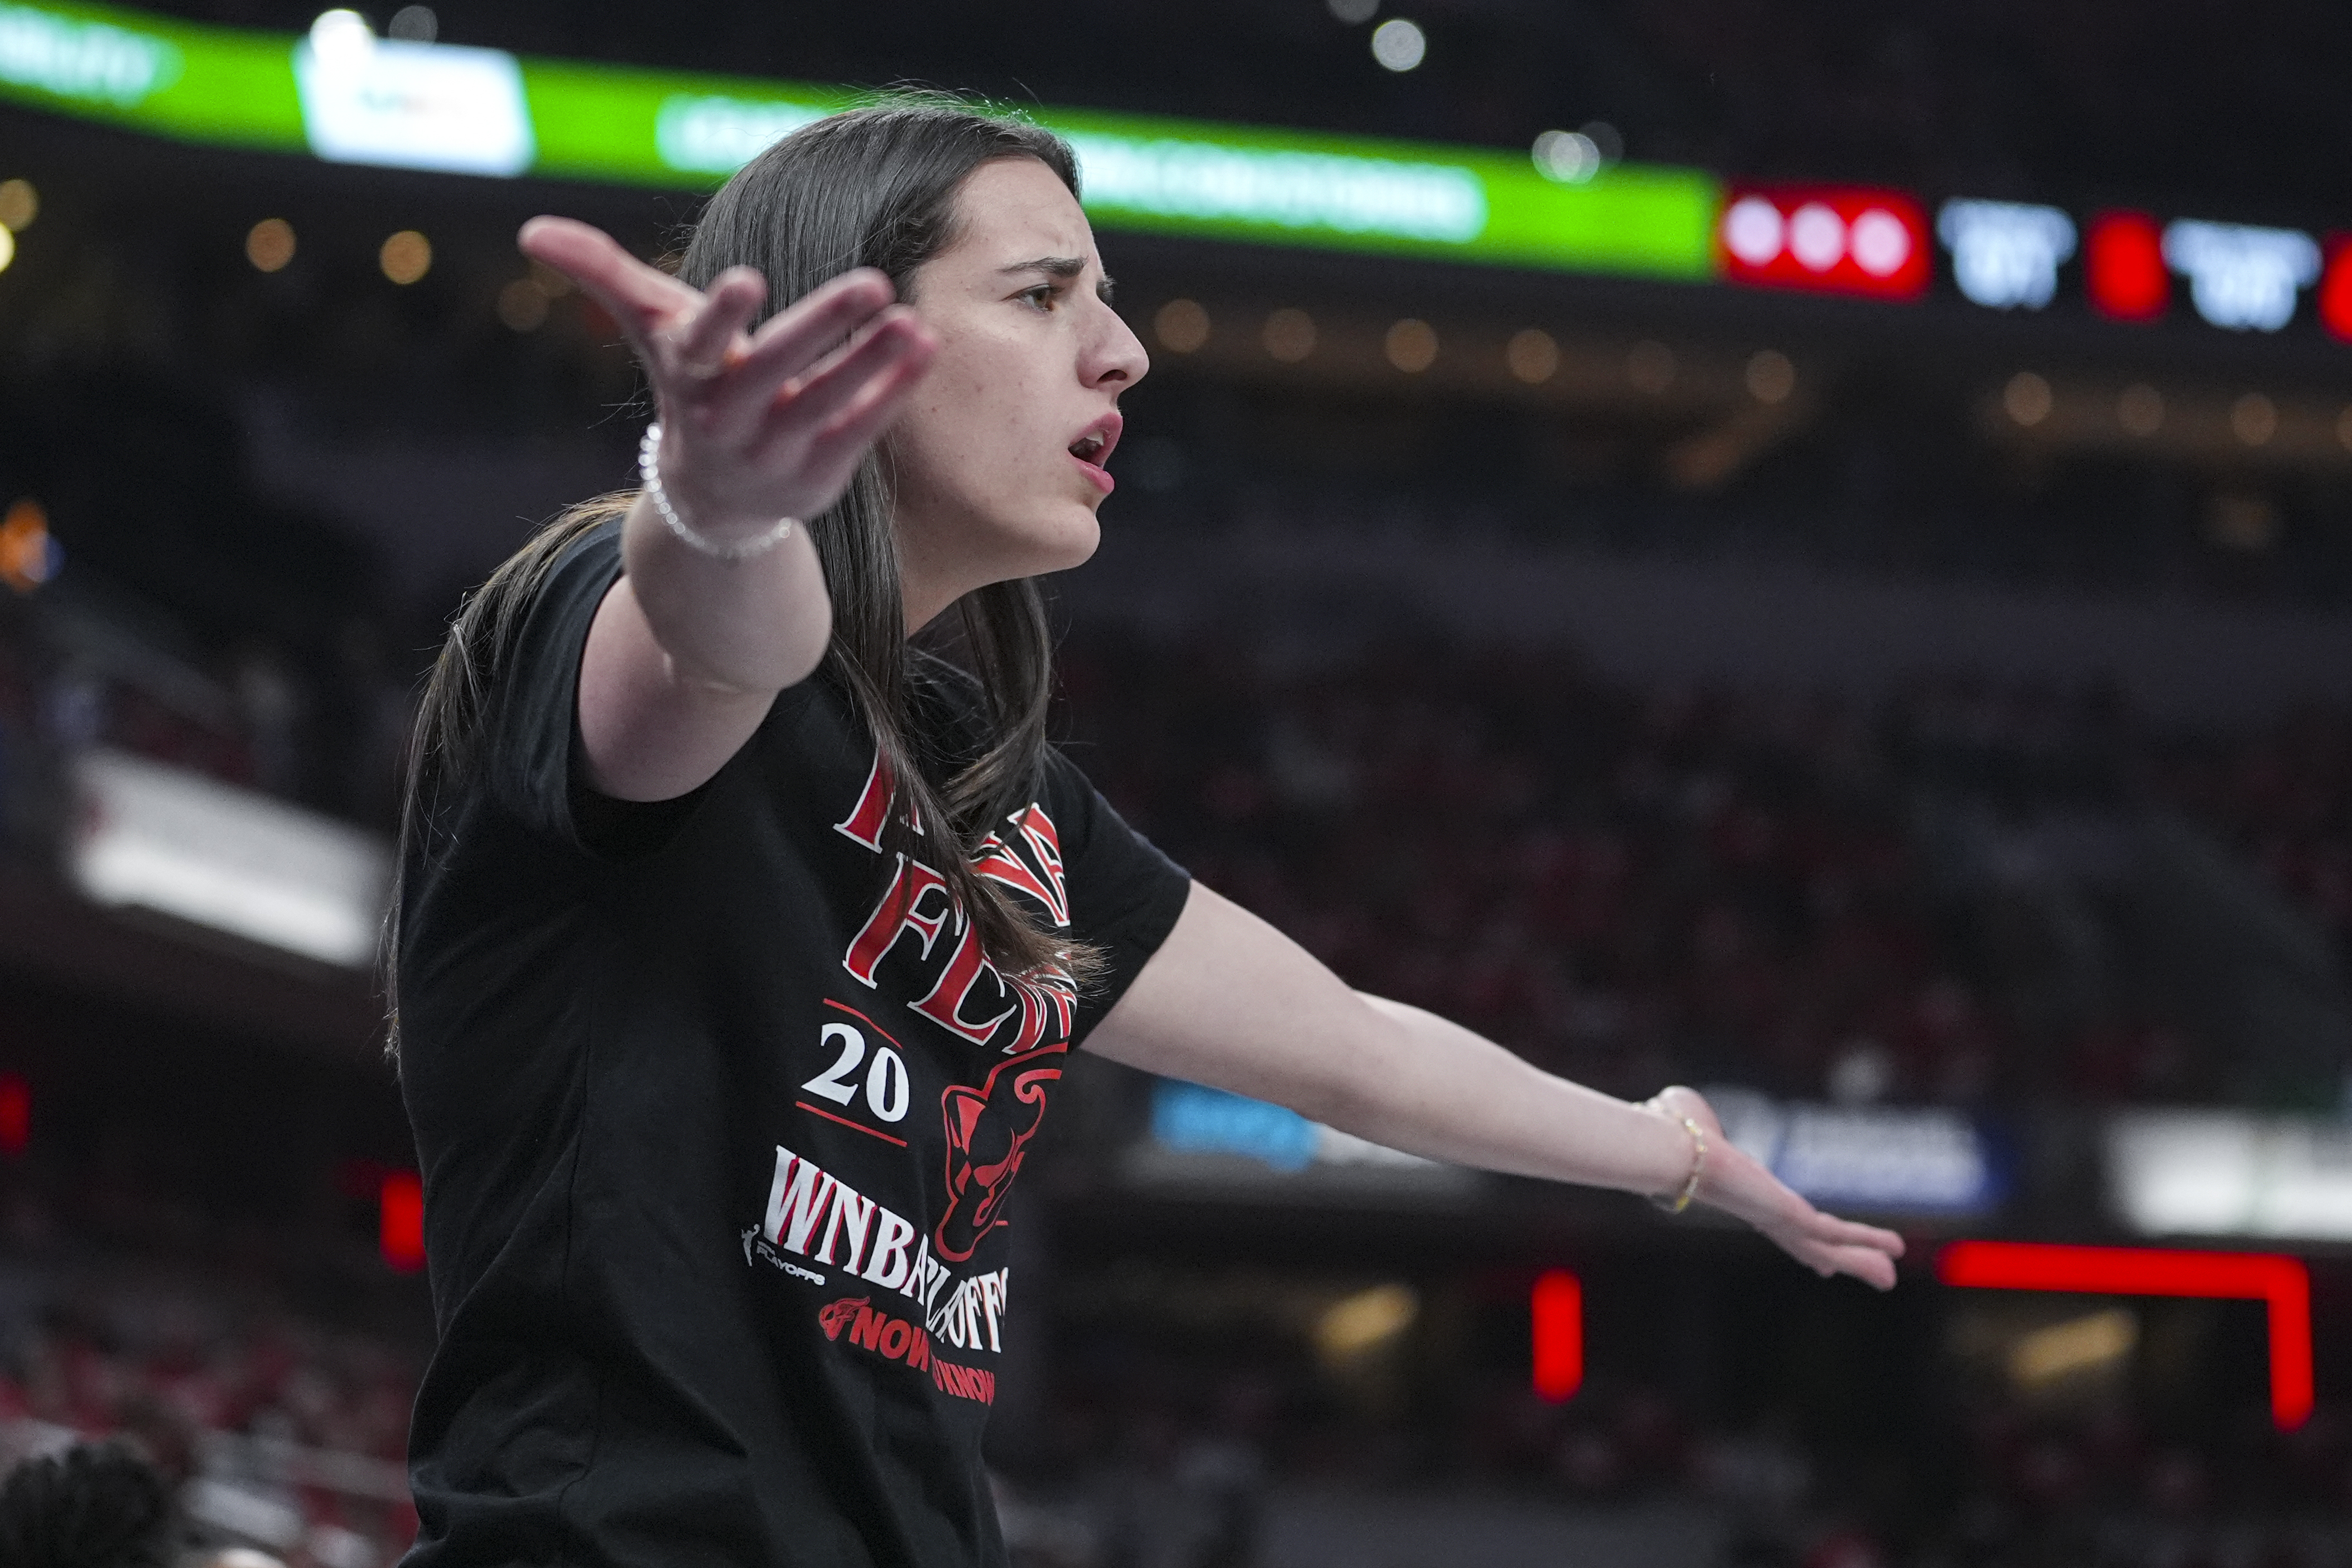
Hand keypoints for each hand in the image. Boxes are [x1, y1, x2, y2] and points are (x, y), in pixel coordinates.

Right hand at [518, 215, 937, 541]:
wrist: (712, 501)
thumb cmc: (689, 387)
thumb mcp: (650, 331)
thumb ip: (601, 273)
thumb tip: (529, 229)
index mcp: (688, 377)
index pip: (699, 344)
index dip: (720, 315)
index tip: (747, 279)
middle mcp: (728, 419)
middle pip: (773, 371)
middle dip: (821, 328)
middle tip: (873, 282)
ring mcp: (775, 452)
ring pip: (825, 405)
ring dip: (871, 362)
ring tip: (911, 320)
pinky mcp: (818, 474)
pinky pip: (859, 431)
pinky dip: (892, 391)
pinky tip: (924, 347)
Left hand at [1648, 1084, 1905, 1289]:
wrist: (1667, 1150)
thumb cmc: (1668, 1131)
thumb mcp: (1689, 1121)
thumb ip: (1693, 1118)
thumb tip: (1676, 1107)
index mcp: (1742, 1193)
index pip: (1781, 1222)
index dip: (1805, 1239)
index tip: (1823, 1263)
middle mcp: (1759, 1211)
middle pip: (1809, 1245)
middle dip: (1844, 1260)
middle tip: (1875, 1275)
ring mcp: (1774, 1217)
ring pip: (1825, 1247)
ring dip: (1861, 1260)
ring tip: (1889, 1278)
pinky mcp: (1786, 1215)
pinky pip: (1831, 1235)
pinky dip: (1863, 1244)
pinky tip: (1891, 1253)